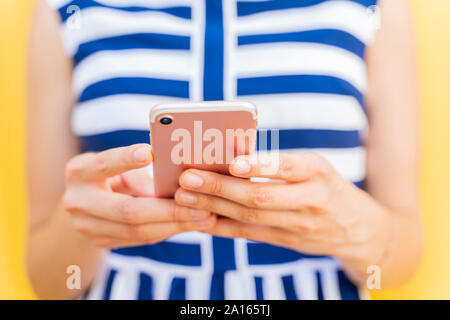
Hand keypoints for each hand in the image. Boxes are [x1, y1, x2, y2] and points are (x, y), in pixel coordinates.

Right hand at [63, 144, 215, 248]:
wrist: (80, 204)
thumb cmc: (107, 173)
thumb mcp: (114, 165)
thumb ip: (136, 172)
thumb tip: (169, 185)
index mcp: (80, 171)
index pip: (104, 164)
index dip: (126, 159)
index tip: (150, 152)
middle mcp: (78, 201)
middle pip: (128, 210)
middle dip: (169, 210)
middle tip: (202, 207)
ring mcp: (86, 227)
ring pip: (138, 231)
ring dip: (175, 225)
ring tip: (204, 218)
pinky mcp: (100, 242)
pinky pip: (140, 239)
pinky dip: (167, 231)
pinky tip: (189, 224)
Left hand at [174, 152, 390, 268]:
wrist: (357, 228)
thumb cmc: (328, 186)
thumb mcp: (315, 166)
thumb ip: (280, 163)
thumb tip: (232, 154)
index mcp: (318, 171)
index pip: (289, 167)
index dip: (261, 165)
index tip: (233, 162)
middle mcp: (310, 199)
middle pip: (260, 196)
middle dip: (221, 187)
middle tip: (190, 177)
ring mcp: (299, 225)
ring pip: (250, 217)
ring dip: (214, 206)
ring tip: (186, 196)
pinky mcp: (287, 241)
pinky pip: (249, 234)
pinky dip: (222, 227)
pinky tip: (200, 218)